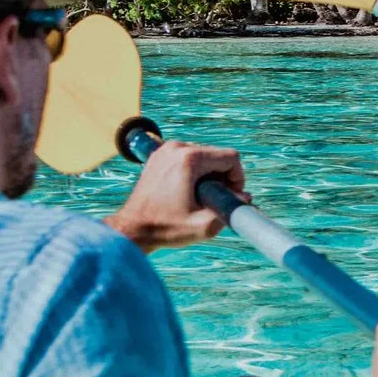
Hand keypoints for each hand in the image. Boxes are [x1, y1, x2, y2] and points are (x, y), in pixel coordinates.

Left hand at [107, 140, 245, 251]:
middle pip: (217, 155)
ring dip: (208, 174)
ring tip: (199, 197)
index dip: (237, 178)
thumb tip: (245, 197)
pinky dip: (194, 171)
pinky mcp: (159, 155)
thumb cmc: (165, 228)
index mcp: (189, 159)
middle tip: (214, 200)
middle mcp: (177, 148)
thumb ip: (230, 210)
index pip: (230, 157)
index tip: (230, 195)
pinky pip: (188, 157)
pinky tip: (187, 191)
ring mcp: (166, 149)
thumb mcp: (204, 226)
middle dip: (222, 177)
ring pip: (203, 155)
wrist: (132, 228)